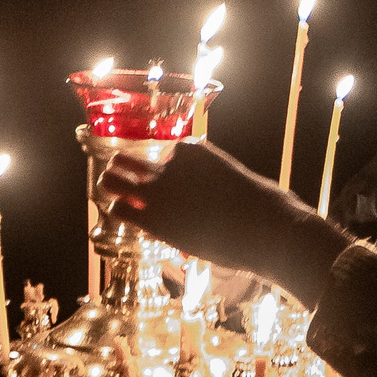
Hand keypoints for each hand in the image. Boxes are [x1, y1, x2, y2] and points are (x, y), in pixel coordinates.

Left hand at [99, 141, 350, 306]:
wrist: (265, 227)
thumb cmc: (263, 208)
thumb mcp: (237, 183)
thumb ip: (217, 183)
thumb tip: (208, 196)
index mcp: (193, 149)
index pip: (165, 153)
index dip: (165, 170)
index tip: (172, 185)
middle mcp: (170, 163)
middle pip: (129, 157)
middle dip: (125, 169)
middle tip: (124, 181)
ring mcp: (159, 188)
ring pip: (114, 178)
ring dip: (112, 185)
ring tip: (111, 193)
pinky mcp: (153, 216)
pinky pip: (120, 209)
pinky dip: (117, 212)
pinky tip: (121, 217)